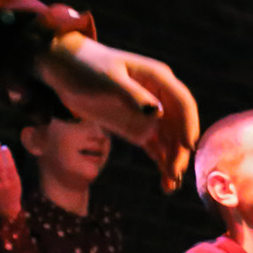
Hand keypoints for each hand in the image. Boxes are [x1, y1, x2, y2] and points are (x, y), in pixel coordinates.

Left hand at [35, 32, 199, 192]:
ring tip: (170, 185)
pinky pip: (156, 147)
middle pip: (179, 126)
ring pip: (170, 140)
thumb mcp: (108, 79)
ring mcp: (150, 114)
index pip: (182, 103)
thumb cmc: (87, 67)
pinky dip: (161, 162)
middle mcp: (160, 98)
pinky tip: (164, 182)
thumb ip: (133, 96)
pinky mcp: (139, 127)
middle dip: (179, 149)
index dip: (188, 124)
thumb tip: (159, 114)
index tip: (187, 146)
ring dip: (173, 161)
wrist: (64, 70)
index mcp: (158, 79)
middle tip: (175, 172)